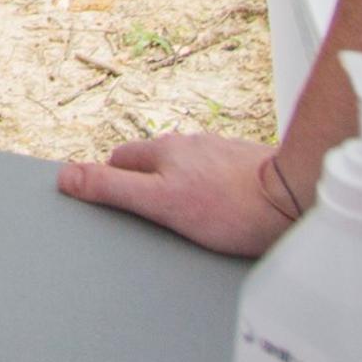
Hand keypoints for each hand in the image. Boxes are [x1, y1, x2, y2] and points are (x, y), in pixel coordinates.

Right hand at [54, 132, 297, 257]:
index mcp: (164, 150)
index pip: (120, 160)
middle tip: (148, 213)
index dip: (111, 183)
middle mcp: (190, 145)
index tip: (112, 203)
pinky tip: (221, 210)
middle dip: (144, 182)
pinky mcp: (245, 164)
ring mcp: (219, 152)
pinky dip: (211, 189)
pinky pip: (216, 175)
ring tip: (188, 216)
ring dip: (180, 185)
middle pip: (152, 161)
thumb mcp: (161, 203)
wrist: (294, 197)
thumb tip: (67, 176)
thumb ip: (113, 189)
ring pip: (186, 167)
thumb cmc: (231, 208)